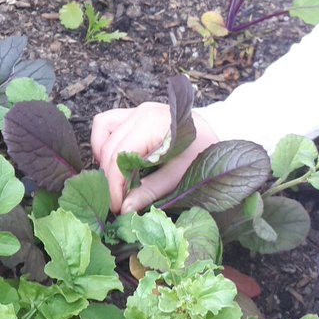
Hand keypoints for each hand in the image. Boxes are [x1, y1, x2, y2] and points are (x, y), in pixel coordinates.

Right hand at [91, 103, 219, 213]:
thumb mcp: (179, 175)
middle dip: (109, 176)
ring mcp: (136, 110)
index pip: (119, 155)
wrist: (216, 131)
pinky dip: (104, 141)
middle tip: (118, 199)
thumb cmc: (202, 152)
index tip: (115, 205)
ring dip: (103, 156)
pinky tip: (114, 160)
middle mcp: (141, 112)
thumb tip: (124, 209)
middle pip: (109, 146)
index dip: (114, 184)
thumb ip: (150, 191)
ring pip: (102, 130)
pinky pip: (106, 123)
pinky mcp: (134, 112)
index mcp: (153, 124)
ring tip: (115, 178)